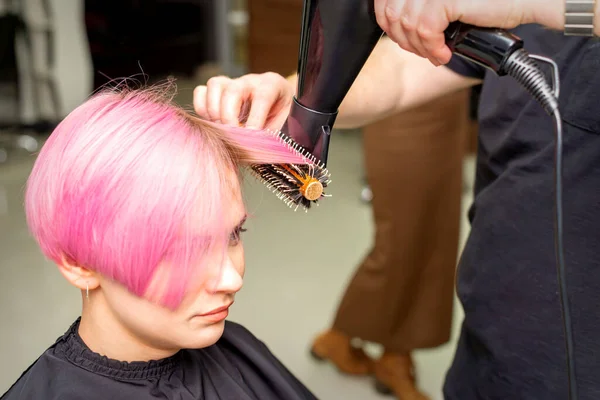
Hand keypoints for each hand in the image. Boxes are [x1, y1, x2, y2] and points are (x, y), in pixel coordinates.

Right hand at [193, 72, 293, 129]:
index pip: (262, 96)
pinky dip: (202, 109)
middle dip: (229, 117)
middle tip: (232, 137)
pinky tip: (213, 124)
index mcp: (272, 85)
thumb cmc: (281, 118)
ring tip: (221, 130)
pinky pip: (201, 92)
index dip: (255, 118)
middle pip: (233, 90)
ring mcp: (231, 83)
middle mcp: (250, 81)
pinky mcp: (216, 91)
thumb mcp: (284, 126)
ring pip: (215, 85)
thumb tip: (254, 150)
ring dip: (214, 111)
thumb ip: (270, 136)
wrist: (278, 109)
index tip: (251, 136)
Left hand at [374, 0, 536, 65]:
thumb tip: (398, 29)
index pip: (385, 1)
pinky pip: (425, 31)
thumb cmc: (489, 4)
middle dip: (403, 41)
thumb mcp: (446, 6)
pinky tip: (445, 53)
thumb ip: (422, 10)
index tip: (404, 39)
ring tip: (437, 54)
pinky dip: (433, 48)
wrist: (523, 1)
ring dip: (420, 48)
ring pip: (408, 26)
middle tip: (422, 51)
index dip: (388, 25)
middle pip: (392, 14)